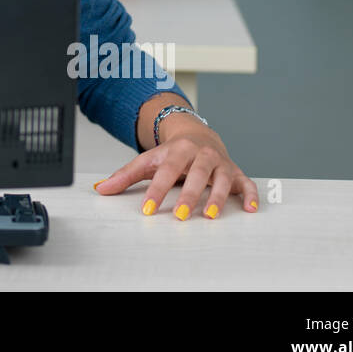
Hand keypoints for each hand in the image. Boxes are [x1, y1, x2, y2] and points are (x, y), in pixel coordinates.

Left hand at [92, 119, 258, 219]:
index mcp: (177, 150)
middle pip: (195, 174)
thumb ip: (126, 175)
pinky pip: (247, 183)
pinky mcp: (236, 172)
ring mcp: (220, 163)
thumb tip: (101, 188)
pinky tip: (250, 209)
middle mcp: (201, 154)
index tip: (148, 210)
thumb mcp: (148, 160)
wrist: (198, 135)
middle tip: (181, 217)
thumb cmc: (172, 153)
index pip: (165, 171)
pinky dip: (251, 195)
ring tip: (211, 216)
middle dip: (189, 195)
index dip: (156, 191)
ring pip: (222, 179)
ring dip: (218, 197)